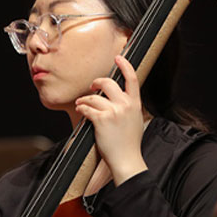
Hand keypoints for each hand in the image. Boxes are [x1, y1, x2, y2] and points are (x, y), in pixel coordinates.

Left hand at [76, 54, 148, 184]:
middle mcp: (126, 105)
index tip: (118, 57)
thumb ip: (128, 107)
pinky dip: (81, 108)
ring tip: (81, 104)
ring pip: (94, 97)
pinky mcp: (102, 119)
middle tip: (91, 87)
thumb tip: (117, 99)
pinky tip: (81, 111)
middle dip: (96, 83)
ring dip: (84, 100)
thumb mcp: (135, 120)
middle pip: (108, 83)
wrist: (127, 158)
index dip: (125, 66)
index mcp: (135, 104)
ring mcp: (114, 112)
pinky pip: (86, 108)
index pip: (132, 79)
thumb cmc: (129, 142)